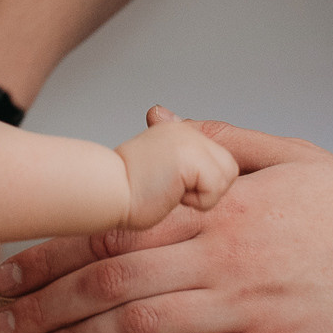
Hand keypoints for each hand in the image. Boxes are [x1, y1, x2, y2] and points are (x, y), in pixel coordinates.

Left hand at [0, 118, 332, 332]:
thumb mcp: (291, 156)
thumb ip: (217, 141)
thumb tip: (156, 118)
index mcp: (223, 203)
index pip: (117, 221)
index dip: (54, 246)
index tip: (9, 264)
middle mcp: (224, 253)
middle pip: (110, 277)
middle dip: (44, 301)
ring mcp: (247, 305)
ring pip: (138, 325)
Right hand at [115, 113, 238, 225]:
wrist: (104, 191)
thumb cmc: (123, 192)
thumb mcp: (158, 169)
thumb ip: (180, 163)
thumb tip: (191, 167)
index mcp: (179, 131)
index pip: (219, 157)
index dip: (208, 179)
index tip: (177, 186)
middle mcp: (187, 130)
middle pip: (228, 168)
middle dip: (207, 187)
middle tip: (171, 190)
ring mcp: (190, 140)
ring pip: (225, 178)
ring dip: (201, 195)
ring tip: (170, 192)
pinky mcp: (192, 157)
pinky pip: (214, 190)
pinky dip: (196, 202)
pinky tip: (170, 195)